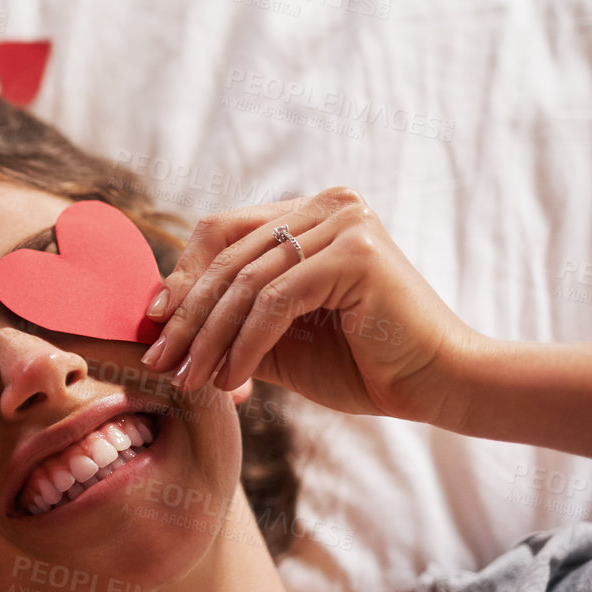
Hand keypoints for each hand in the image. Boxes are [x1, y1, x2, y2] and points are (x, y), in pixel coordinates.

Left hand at [141, 187, 477, 421]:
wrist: (437, 387)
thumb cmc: (362, 364)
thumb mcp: (277, 337)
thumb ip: (229, 318)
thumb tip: (158, 317)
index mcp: (311, 212)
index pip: (222, 232)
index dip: (182, 276)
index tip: (153, 325)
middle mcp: (329, 204)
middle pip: (227, 255)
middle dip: (186, 316)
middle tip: (159, 362)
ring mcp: (344, 222)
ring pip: (246, 282)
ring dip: (209, 337)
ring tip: (190, 381)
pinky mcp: (355, 252)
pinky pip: (275, 300)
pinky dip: (245, 343)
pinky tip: (231, 379)